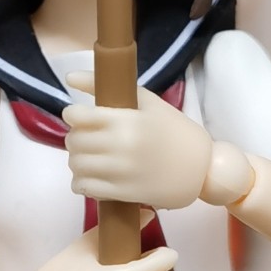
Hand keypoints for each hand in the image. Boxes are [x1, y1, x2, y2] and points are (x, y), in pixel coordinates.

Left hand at [62, 69, 212, 210]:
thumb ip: (104, 87)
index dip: (72, 115)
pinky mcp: (123, 193)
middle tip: (87, 137)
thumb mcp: (146, 101)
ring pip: (77, 165)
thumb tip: (69, 77)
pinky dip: (81, 182)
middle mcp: (121, 146)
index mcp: (127, 120)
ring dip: (77, 160)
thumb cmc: (174, 130)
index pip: (79, 117)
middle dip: (75, 137)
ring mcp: (121, 172)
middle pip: (75, 141)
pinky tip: (91, 177)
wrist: (202, 167)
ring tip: (90, 157)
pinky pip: (85, 188)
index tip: (77, 115)